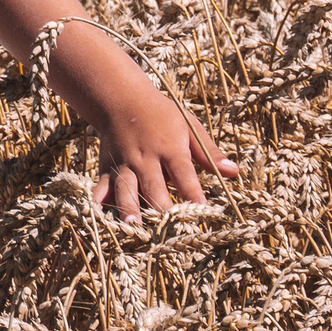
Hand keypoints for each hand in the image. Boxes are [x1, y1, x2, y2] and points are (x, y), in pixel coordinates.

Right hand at [90, 83, 238, 223]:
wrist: (121, 99)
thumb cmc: (162, 116)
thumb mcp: (189, 126)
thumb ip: (209, 152)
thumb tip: (233, 172)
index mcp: (170, 149)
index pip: (184, 175)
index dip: (193, 193)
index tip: (203, 211)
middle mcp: (145, 159)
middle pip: (154, 187)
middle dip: (161, 208)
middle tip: (168, 231)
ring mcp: (124, 164)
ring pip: (126, 188)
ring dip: (128, 207)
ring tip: (132, 225)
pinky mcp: (107, 168)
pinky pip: (102, 186)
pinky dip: (100, 201)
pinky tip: (98, 217)